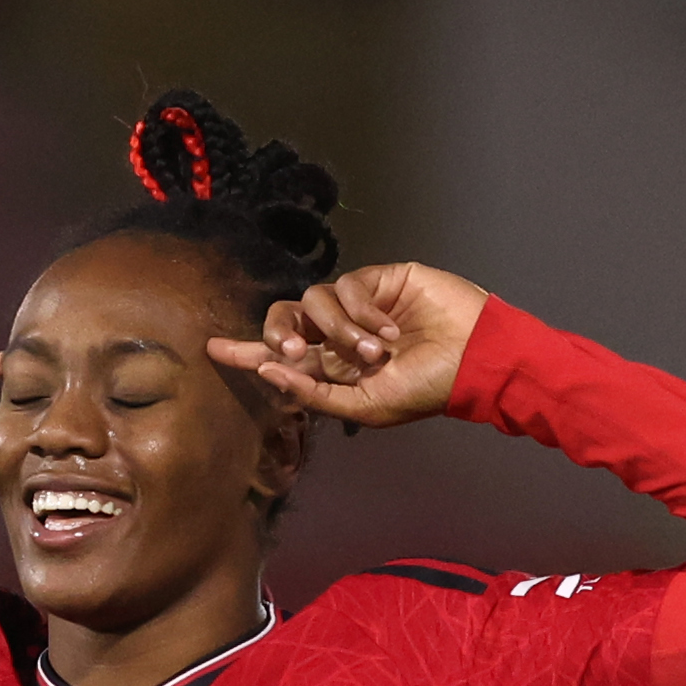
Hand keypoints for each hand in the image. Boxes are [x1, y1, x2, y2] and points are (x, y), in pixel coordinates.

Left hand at [211, 264, 492, 427]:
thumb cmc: (425, 390)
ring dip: (341, 331)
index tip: (211, 348)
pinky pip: (347, 286)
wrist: (474, 359)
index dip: (246, 350)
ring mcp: (358, 304)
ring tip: (376, 353)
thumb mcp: (365, 406)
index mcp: (332, 367)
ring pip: (315, 301)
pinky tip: (389, 333)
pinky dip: (362, 312)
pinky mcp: (379, 279)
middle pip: (285, 318)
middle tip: (296, 351)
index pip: (279, 356)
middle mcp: (338, 334)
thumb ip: (316, 394)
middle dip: (280, 333)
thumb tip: (268, 373)